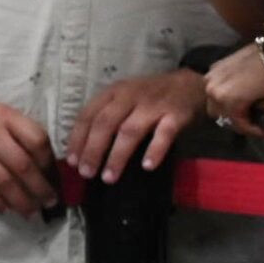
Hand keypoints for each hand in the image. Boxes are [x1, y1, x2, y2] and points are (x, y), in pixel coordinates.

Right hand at [0, 93, 56, 215]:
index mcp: (4, 117)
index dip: (49, 162)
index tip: (53, 175)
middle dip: (40, 188)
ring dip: (21, 200)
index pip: (36, 140)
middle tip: (50, 202)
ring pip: (3, 182)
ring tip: (31, 211)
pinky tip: (5, 209)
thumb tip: (42, 162)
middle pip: (23, 166)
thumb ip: (17, 132)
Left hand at [65, 70, 207, 180]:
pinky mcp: (177, 114)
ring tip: (108, 177)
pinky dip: (154, 150)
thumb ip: (106, 116)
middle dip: (93, 150)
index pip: (88, 115)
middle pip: (105, 124)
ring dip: (117, 156)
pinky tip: (146, 166)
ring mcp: (154, 105)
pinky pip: (164, 134)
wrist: (193, 85)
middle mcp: (130, 96)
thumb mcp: (124, 98)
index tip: (71, 161)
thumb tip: (83, 150)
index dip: (77, 139)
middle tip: (86, 173)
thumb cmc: (152, 97)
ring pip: (130, 131)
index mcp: (113, 92)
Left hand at [202, 44, 263, 139]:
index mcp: (214, 71)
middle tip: (257, 123)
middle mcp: (210, 81)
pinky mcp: (231, 102)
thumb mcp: (250, 63)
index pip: (217, 97)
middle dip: (235, 119)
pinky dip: (254, 130)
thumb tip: (251, 87)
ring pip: (227, 120)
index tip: (251, 115)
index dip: (231, 108)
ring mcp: (217, 92)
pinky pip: (240, 124)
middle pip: (217, 110)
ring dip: (246, 126)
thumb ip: (243, 75)